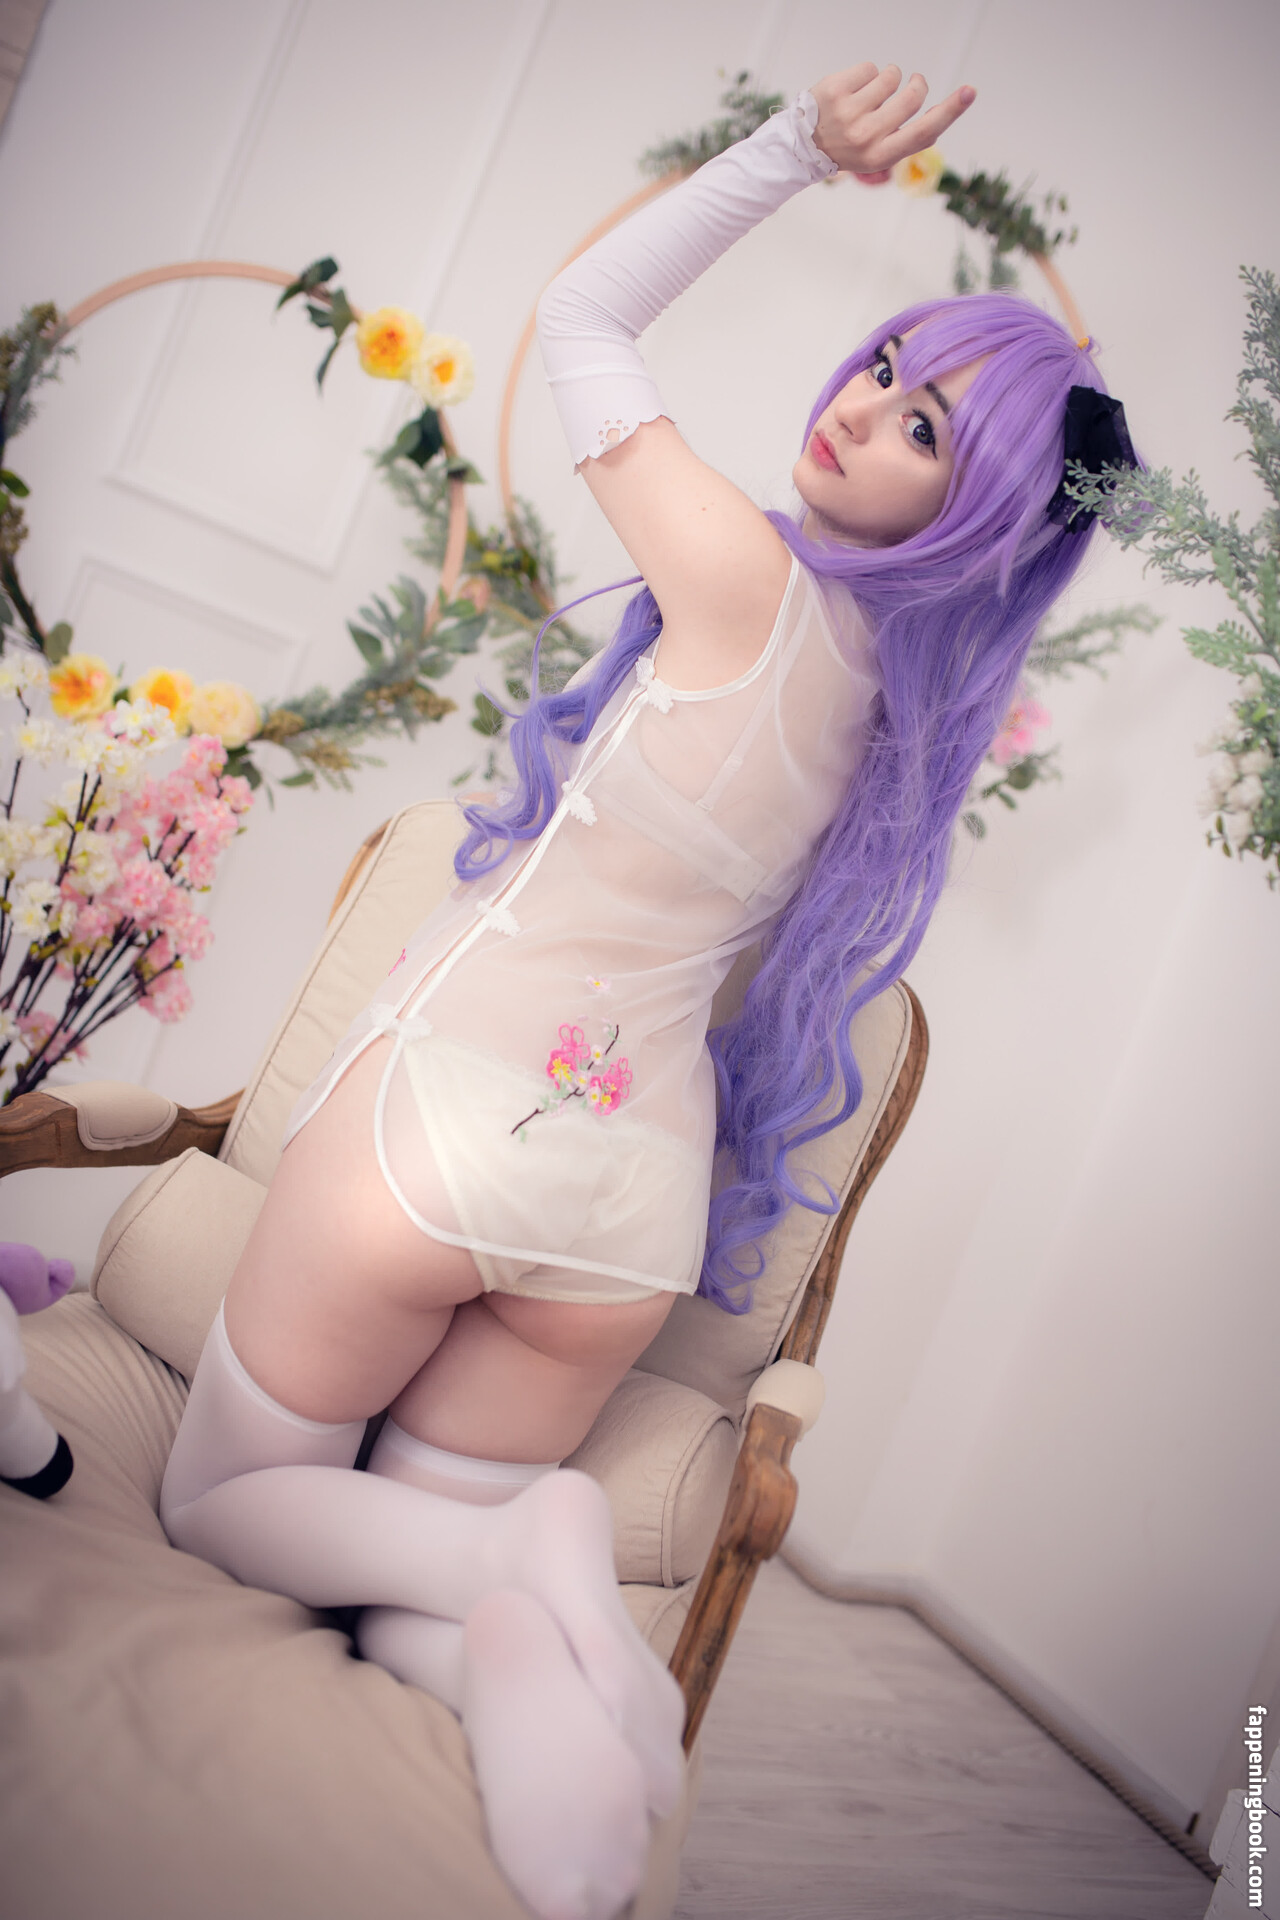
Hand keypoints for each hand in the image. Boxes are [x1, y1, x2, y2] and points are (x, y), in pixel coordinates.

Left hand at [808, 63, 975, 183]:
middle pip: (912, 97)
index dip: (950, 111)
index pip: (923, 132)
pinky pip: (870, 67)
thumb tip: (937, 128)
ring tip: (871, 93)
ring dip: (888, 79)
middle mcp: (866, 136)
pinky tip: (853, 89)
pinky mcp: (836, 90)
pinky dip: (866, 74)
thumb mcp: (876, 156)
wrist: (803, 145)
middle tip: (911, 84)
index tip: (970, 92)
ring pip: (891, 76)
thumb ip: (904, 142)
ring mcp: (849, 112)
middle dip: (916, 84)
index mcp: (880, 156)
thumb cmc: (847, 148)